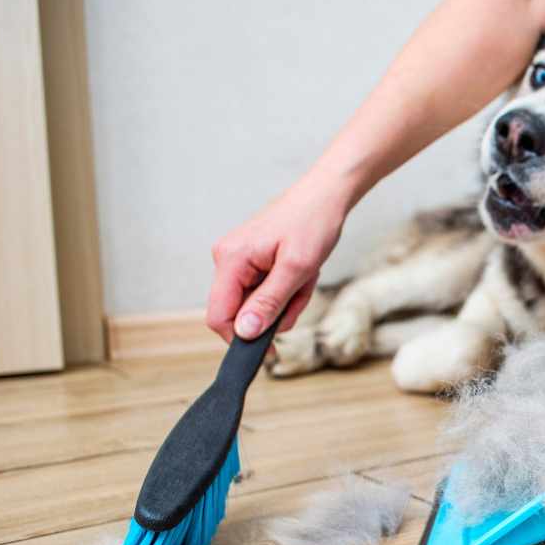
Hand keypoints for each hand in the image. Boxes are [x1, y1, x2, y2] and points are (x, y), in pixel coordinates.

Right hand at [206, 176, 347, 341]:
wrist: (326, 196)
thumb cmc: (313, 223)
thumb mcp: (297, 269)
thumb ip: (269, 302)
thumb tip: (244, 333)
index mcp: (231, 260)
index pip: (218, 316)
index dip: (241, 338)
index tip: (272, 348)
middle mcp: (226, 259)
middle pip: (241, 312)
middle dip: (276, 311)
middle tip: (302, 292)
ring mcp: (238, 260)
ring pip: (258, 303)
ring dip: (287, 300)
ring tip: (306, 277)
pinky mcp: (251, 261)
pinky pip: (266, 290)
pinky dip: (288, 289)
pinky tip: (302, 273)